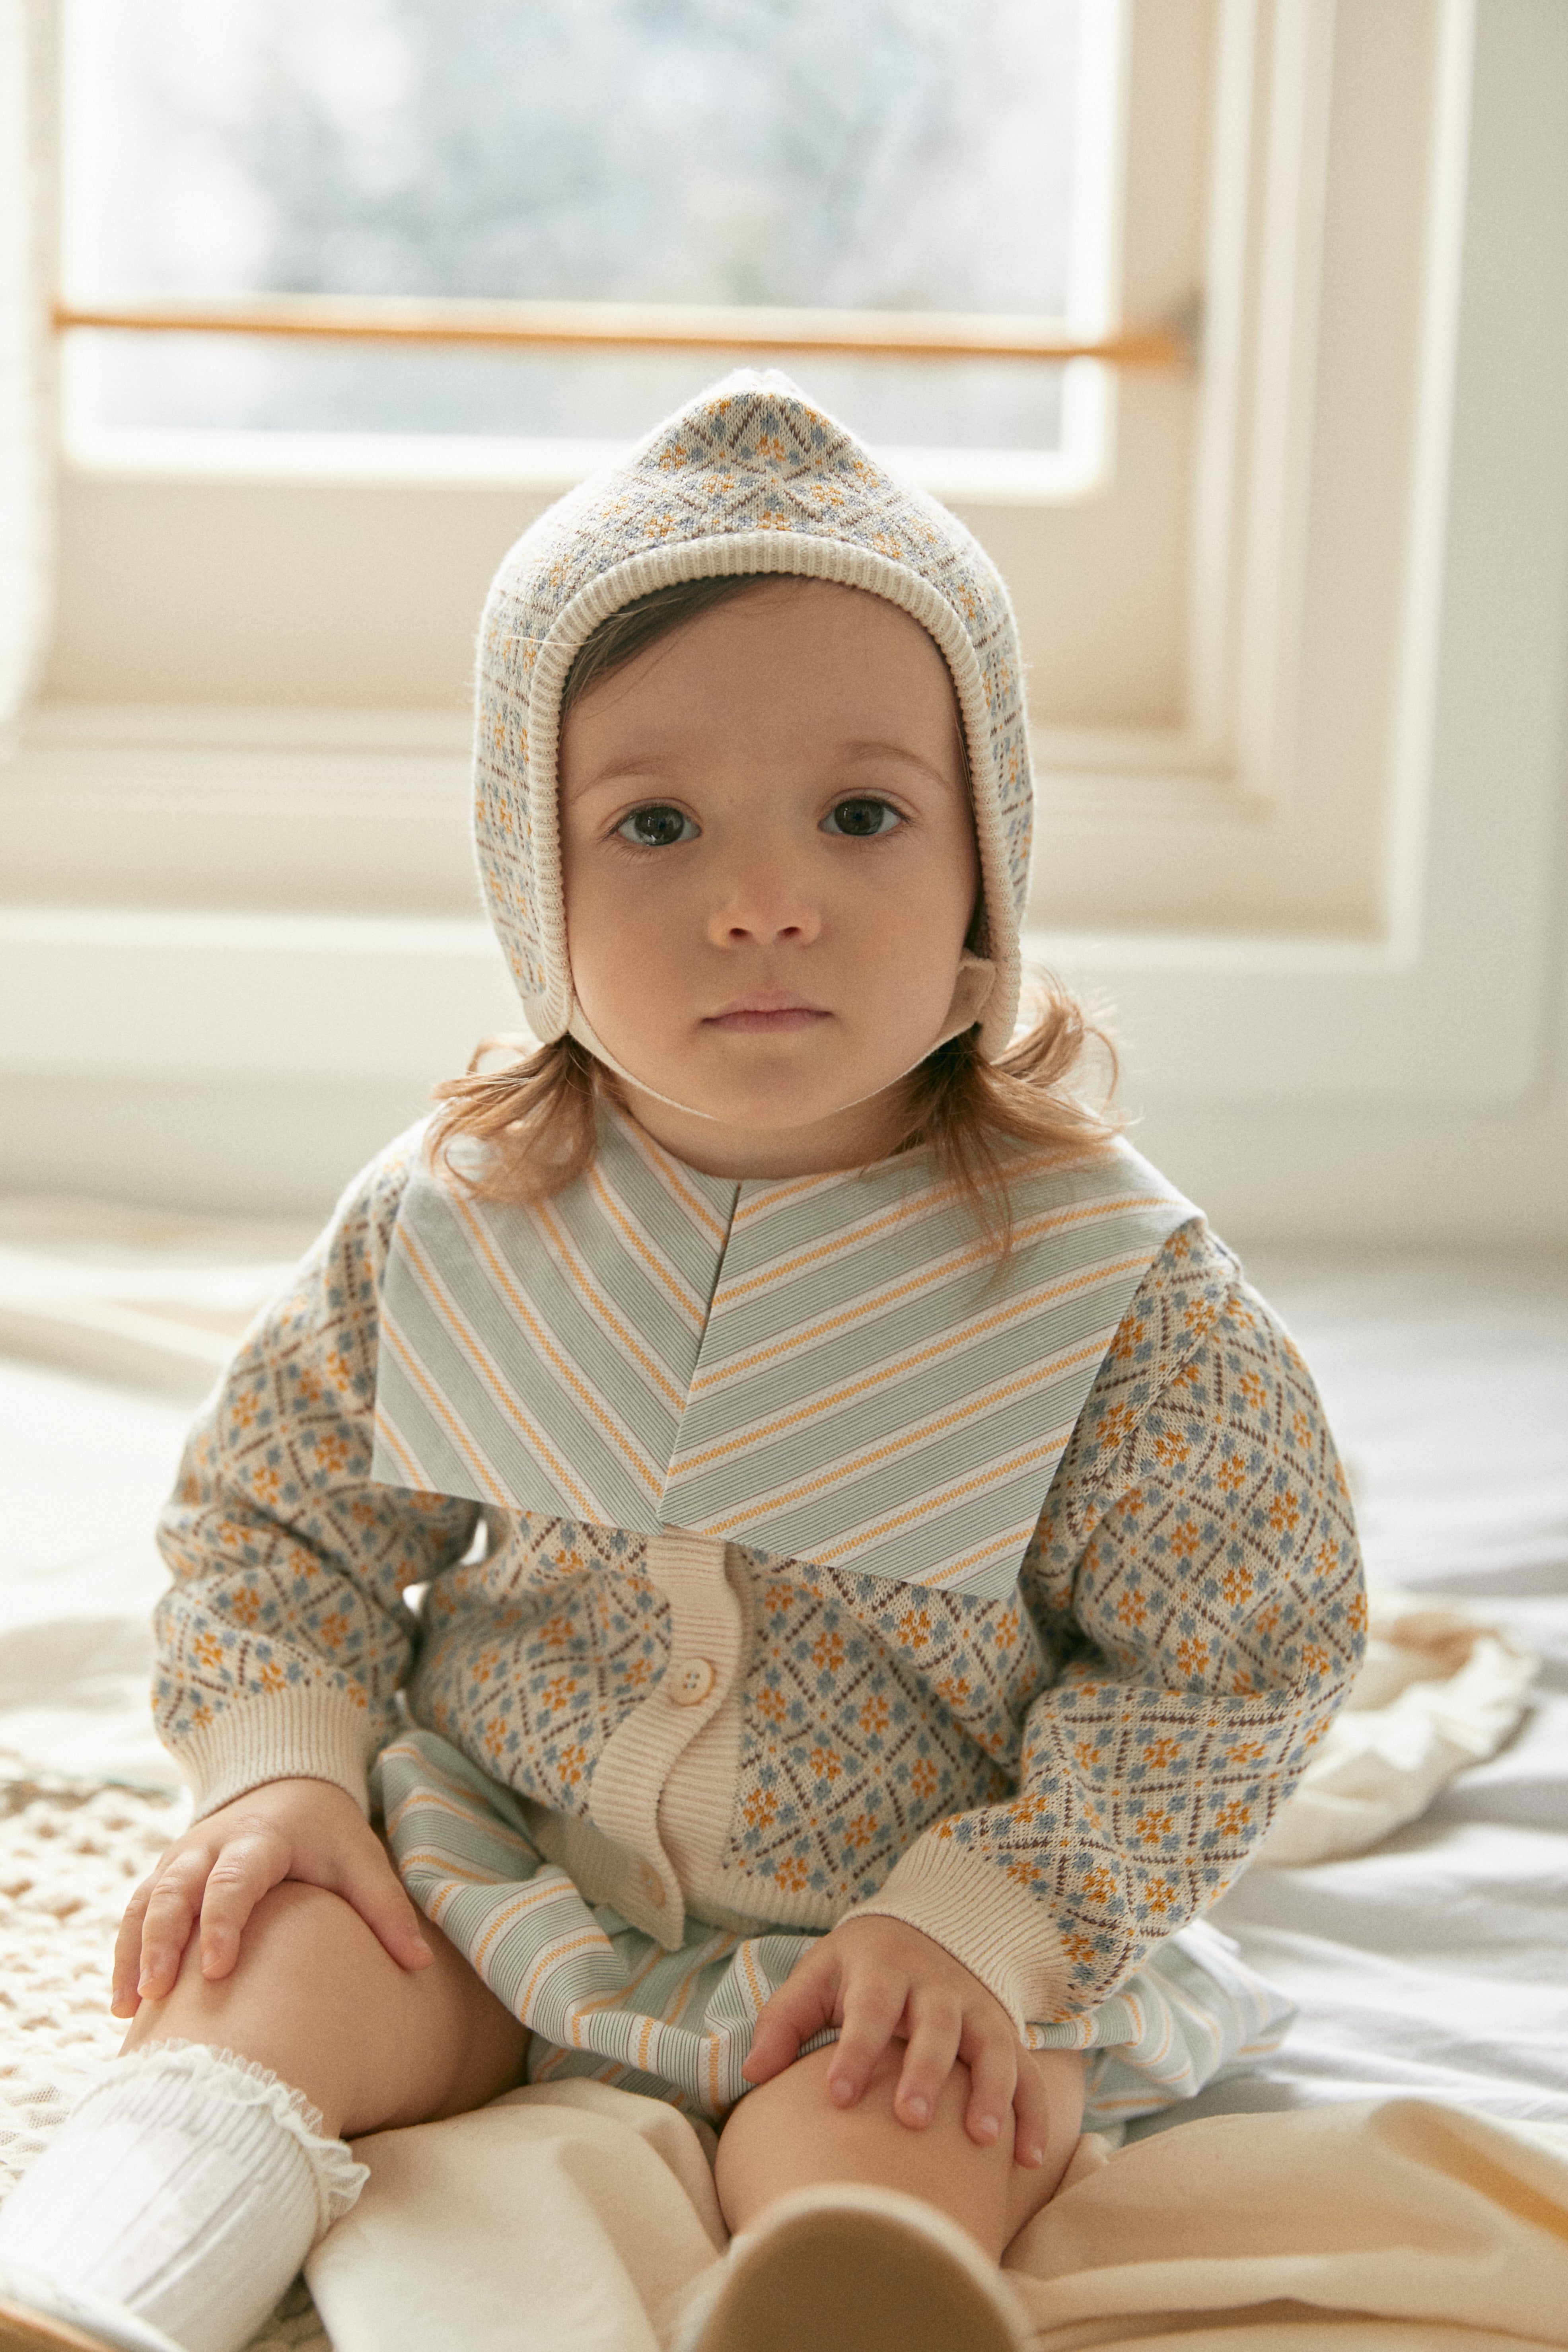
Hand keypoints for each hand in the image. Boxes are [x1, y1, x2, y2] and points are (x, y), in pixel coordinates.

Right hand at [111, 1776, 431, 2016]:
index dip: (224, 1923)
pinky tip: (122, 2005)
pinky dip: (124, 1955)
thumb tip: (421, 1964)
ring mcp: (180, 1859)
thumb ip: (386, 1908)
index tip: (218, 1971)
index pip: (235, 1881)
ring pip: (145, 1903)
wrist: (286, 1784)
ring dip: (133, 1953)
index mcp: (260, 1839)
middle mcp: (210, 1846)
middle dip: (162, 1941)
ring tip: (128, 2009)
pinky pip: (134, 1913)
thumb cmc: (328, 1832)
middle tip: (156, 1995)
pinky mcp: (165, 1876)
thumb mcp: (361, 1857)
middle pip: (176, 1891)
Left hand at [739, 1913, 1054, 2166]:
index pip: (870, 2009)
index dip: (856, 2050)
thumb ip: (784, 2021)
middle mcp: (936, 1987)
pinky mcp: (1004, 2033)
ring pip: (990, 2047)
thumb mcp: (817, 1975)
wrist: (926, 1927)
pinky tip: (1026, 2158)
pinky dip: (1032, 2112)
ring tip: (981, 2138)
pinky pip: (1027, 2072)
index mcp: (883, 1970)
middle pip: (935, 2026)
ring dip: (990, 2091)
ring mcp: (976, 2009)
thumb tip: (751, 2072)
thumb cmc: (858, 1968)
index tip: (838, 2096)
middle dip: (925, 2070)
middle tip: (912, 2119)